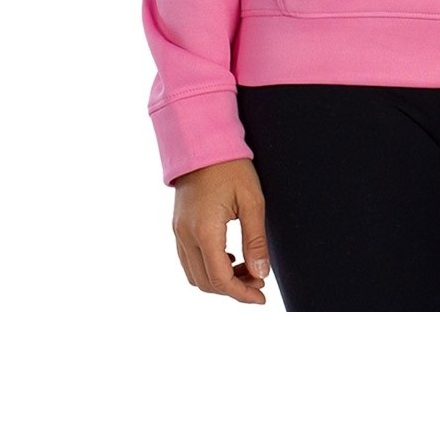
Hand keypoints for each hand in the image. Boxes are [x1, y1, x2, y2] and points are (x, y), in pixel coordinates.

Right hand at [171, 158, 270, 303]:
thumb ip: (256, 240)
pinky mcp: (177, 227)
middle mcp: (186, 235)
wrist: (203, 142)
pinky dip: (208, 268)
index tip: (261, 297)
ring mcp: (178, 232)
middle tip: (259, 281)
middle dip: (233, 288)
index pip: (220, 279)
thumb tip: (261, 274)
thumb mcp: (252, 202)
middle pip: (206, 282)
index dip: (242, 293)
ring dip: (220, 280)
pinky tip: (230, 258)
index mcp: (204, 231)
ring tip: (247, 270)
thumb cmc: (231, 168)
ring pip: (195, 275)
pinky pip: (189, 260)